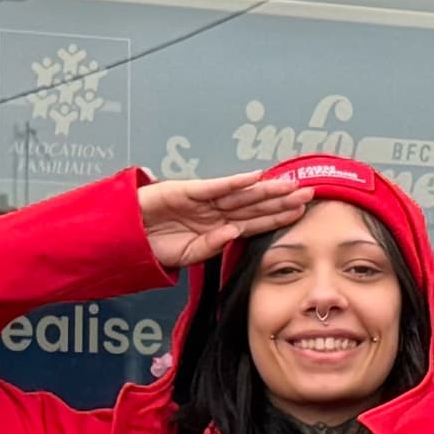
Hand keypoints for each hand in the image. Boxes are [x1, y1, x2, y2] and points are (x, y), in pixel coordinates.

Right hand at [134, 172, 305, 272]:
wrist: (123, 238)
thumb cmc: (153, 245)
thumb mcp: (187, 255)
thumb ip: (211, 246)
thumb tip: (233, 234)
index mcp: (217, 227)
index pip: (254, 222)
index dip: (277, 218)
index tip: (300, 214)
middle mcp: (214, 211)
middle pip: (254, 204)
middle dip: (281, 200)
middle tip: (309, 193)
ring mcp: (202, 199)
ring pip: (241, 194)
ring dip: (266, 189)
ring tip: (290, 185)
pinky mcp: (186, 190)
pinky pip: (214, 186)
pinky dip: (234, 182)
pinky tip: (255, 178)